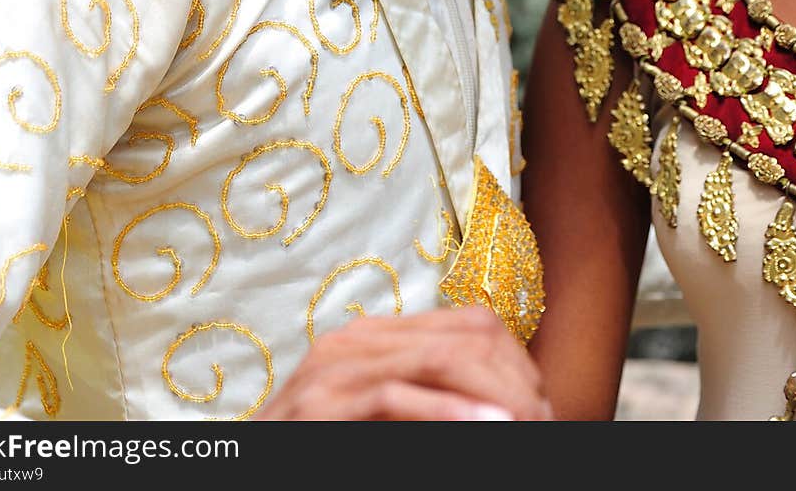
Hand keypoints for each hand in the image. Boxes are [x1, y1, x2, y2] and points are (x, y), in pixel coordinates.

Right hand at [256, 306, 552, 420]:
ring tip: (528, 424)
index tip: (546, 406)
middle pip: (467, 337)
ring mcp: (334, 369)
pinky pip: (397, 398)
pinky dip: (451, 415)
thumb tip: (504, 409)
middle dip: (517, 381)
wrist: (247, 469)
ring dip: (497, 397)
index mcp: (375, 337)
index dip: (519, 364)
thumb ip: (425, 401)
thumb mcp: (382, 419)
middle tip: (548, 419)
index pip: (470, 325)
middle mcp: (355, 341)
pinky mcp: (321, 405)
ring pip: (442, 360)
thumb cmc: (320, 448)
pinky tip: (488, 429)